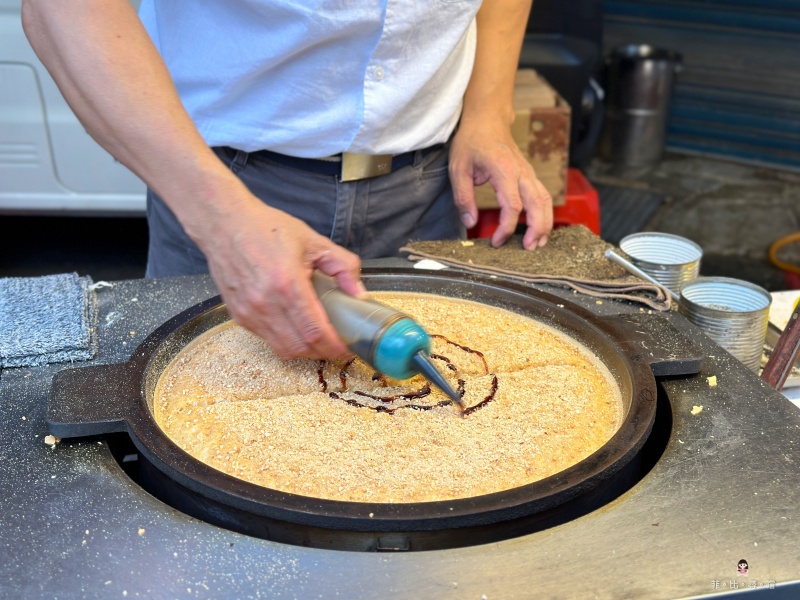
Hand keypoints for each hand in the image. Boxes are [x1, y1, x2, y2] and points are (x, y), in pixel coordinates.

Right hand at [191, 188, 363, 359]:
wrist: (225, 224)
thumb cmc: (267, 229)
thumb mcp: (313, 241)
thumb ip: (343, 266)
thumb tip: (359, 294)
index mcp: (287, 284)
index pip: (315, 332)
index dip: (335, 347)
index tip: (347, 347)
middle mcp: (266, 304)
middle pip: (301, 347)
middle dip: (323, 352)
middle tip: (337, 344)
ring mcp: (250, 312)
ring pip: (283, 349)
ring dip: (305, 350)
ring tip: (319, 339)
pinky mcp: (239, 316)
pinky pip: (267, 340)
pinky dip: (286, 341)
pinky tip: (296, 328)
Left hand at [449, 120, 552, 248]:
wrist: (487, 120)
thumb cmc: (471, 142)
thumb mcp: (458, 169)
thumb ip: (463, 198)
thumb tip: (470, 223)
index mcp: (503, 170)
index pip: (512, 206)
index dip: (506, 228)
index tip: (496, 241)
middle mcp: (521, 171)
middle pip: (537, 204)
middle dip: (536, 229)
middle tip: (529, 249)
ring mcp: (528, 172)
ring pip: (545, 200)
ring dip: (545, 223)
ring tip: (539, 244)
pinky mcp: (530, 175)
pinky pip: (543, 195)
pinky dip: (544, 213)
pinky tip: (539, 228)